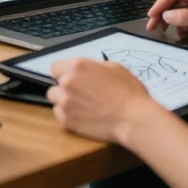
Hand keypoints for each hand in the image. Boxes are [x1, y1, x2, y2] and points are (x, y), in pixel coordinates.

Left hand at [46, 58, 165, 144]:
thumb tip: (86, 71)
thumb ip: (93, 67)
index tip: (72, 78)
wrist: (133, 119)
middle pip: (54, 84)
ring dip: (64, 101)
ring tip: (81, 106)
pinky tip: (82, 115)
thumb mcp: (114, 68)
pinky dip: (67, 115)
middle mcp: (67, 82)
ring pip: (54, 99)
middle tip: (81, 94)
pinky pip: (58, 114)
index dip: (64, 73)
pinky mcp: (66, 121)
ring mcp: (65, 103)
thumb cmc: (128, 92)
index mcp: (78, 66)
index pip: (55, 67)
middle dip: (65, 88)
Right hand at [145, 0, 187, 47]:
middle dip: (166, 14)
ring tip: (174, 34)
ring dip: (177, 21)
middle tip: (155, 27)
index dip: (161, 4)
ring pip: (186, 9)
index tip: (152, 17)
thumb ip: (186, 17)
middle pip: (178, 0)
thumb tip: (167, 15)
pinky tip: (186, 34)